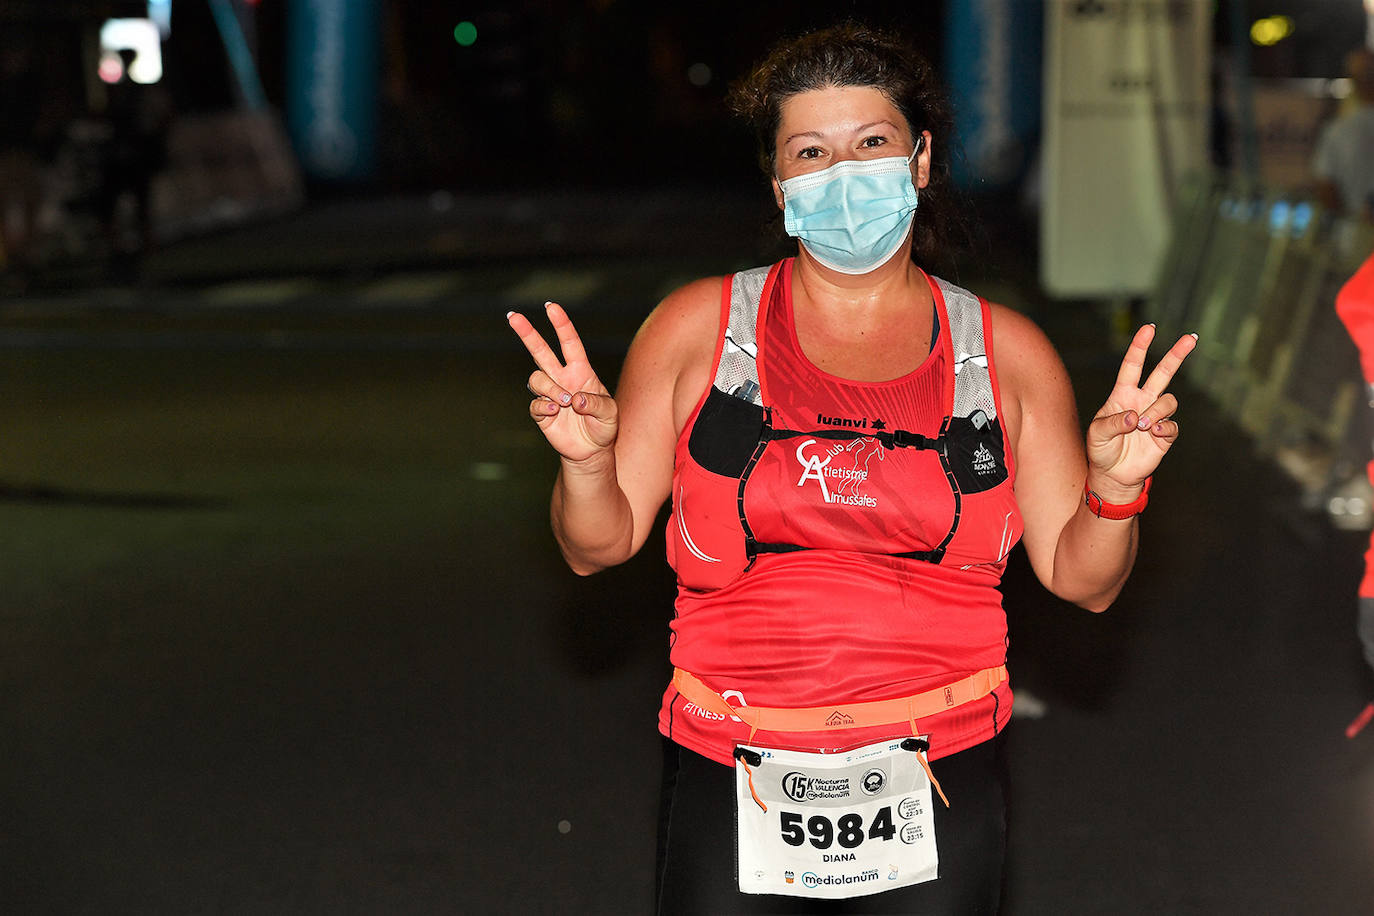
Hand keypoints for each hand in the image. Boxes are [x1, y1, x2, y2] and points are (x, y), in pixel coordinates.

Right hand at [507, 301, 617, 463]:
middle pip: (541, 351)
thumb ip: (596, 403)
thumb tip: (574, 398)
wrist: (591, 451)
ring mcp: (550, 394)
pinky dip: (544, 405)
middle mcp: (562, 378)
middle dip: (527, 333)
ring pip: (537, 378)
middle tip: (513, 316)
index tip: (551, 307)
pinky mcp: (542, 411)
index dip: (561, 324)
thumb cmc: (603, 427)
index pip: (570, 343)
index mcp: (581, 371)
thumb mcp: (610, 414)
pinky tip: (556, 411)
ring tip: (564, 403)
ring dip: (550, 388)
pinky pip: (535, 403)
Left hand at [1085, 325, 1196, 496]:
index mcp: (1122, 395)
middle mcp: (1142, 401)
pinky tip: (1154, 435)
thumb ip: (1112, 423)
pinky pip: (1172, 425)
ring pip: (1169, 401)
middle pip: (1163, 373)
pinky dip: (1164, 429)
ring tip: (1142, 427)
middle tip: (1191, 338)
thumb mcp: (1097, 435)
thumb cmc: (1101, 450)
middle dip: (1176, 355)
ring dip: (1156, 412)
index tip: (1149, 329)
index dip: (1140, 347)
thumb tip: (1134, 417)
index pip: (1132, 366)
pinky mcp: (1165, 434)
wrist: (1113, 475)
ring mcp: (1155, 416)